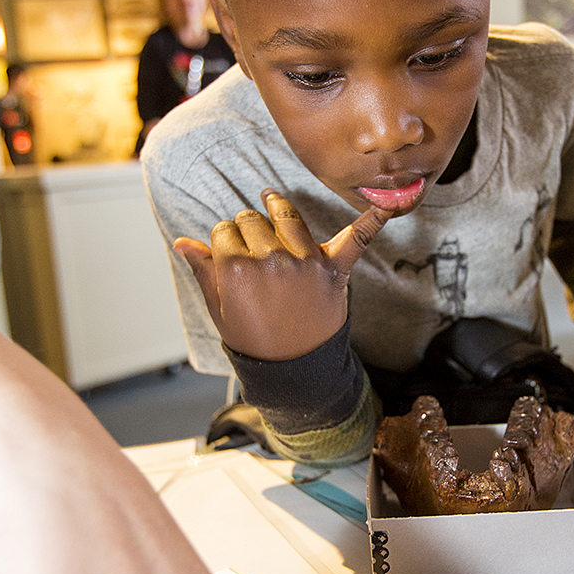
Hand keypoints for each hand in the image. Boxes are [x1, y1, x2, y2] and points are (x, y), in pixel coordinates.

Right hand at [174, 189, 391, 359]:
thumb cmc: (253, 340)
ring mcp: (304, 262)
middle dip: (248, 228)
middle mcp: (270, 260)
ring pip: (286, 215)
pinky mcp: (334, 269)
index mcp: (236, 269)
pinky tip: (390, 203)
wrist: (294, 370)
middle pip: (252, 220)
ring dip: (278, 208)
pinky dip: (373, 220)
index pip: (224, 230)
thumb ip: (204, 271)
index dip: (224, 240)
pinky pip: (357, 238)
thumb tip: (184, 242)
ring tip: (272, 203)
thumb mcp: (219, 309)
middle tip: (251, 248)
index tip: (229, 252)